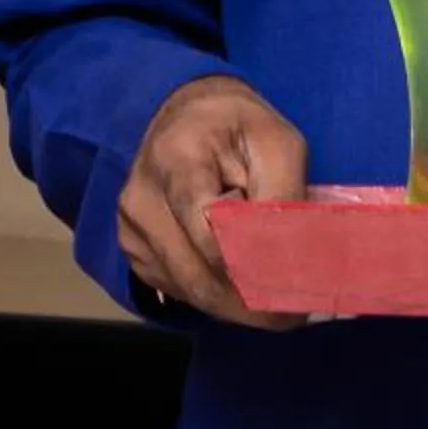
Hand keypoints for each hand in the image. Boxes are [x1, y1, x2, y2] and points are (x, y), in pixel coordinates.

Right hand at [118, 75, 307, 328]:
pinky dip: (214, 295)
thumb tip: (286, 266)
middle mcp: (141, 199)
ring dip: (235, 304)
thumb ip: (281, 200)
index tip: (296, 290)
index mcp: (176, 161)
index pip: (210, 236)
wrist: (189, 116)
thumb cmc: (240, 127)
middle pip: (199, 277)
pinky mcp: (133, 249)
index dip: (254, 268)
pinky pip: (179, 290)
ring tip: (273, 294)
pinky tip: (237, 276)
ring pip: (190, 292)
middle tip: (295, 312)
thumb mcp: (279, 146)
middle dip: (251, 303)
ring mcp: (131, 228)